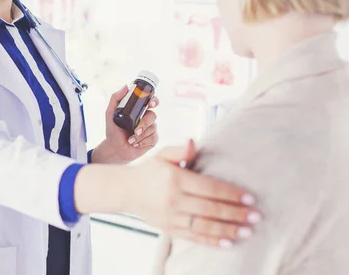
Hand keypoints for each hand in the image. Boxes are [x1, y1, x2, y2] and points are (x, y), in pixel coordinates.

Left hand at [93, 85, 159, 163]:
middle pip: (153, 115)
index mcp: (138, 110)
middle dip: (146, 122)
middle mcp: (146, 118)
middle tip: (137, 128)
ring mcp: (150, 128)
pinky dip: (143, 141)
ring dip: (140, 134)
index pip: (150, 101)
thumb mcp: (110, 113)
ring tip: (130, 139)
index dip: (154, 100)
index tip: (151, 103)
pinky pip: (153, 137)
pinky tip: (135, 143)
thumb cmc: (113, 130)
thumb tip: (126, 86)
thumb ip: (115, 98)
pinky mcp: (153, 139)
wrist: (115, 148)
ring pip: (153, 127)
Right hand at [124, 140, 261, 246]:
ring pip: (204, 226)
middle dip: (235, 213)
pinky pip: (194, 236)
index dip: (230, 193)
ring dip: (228, 229)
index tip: (250, 198)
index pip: (209, 188)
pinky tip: (228, 241)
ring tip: (248, 231)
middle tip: (256, 216)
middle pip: (210, 209)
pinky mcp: (169, 229)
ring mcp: (171, 216)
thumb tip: (193, 142)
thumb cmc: (150, 171)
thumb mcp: (162, 155)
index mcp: (175, 179)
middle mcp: (173, 199)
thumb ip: (180, 150)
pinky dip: (212, 240)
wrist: (126, 190)